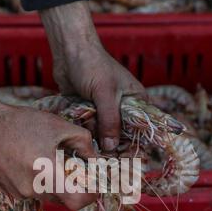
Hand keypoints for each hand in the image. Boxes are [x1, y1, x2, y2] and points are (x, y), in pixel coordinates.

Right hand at [0, 87, 96, 209]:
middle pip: (66, 198)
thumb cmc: (20, 123)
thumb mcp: (58, 126)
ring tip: (55, 159)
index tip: (95, 184)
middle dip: (76, 184)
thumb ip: (83, 142)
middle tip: (78, 166)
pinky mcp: (12, 192)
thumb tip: (95, 158)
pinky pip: (36, 191)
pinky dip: (44, 181)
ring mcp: (20, 194)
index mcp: (46, 175)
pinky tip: (38, 161)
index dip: (91, 195)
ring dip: (59, 182)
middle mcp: (33, 190)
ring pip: (51, 195)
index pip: (77, 202)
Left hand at [41, 1, 146, 151]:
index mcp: (136, 101)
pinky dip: (86, 129)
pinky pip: (91, 128)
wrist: (69, 51)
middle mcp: (123, 108)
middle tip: (103, 154)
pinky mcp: (91, 111)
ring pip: (104, 134)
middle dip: (112, 143)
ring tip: (88, 126)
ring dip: (95, 135)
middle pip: (122, 135)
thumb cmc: (92, 65)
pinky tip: (80, 124)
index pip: (142, 129)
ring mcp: (106, 110)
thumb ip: (110, 121)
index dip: (135, 145)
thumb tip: (112, 148)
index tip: (125, 159)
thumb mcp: (104, 94)